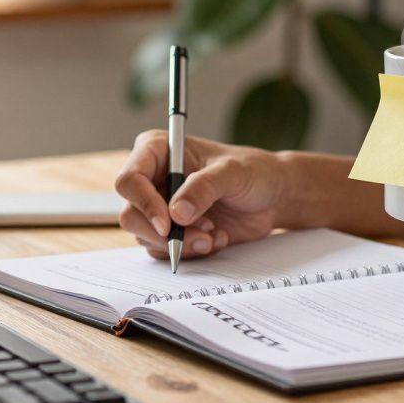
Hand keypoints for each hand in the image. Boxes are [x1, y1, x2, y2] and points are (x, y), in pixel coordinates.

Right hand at [115, 130, 290, 259]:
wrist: (273, 197)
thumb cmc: (254, 171)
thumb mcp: (233, 172)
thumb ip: (204, 188)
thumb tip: (176, 212)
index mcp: (158, 151)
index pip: (130, 179)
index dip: (144, 203)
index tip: (168, 223)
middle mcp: (153, 179)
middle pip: (131, 215)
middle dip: (165, 233)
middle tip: (200, 236)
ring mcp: (160, 207)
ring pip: (147, 238)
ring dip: (182, 244)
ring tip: (214, 235)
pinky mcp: (173, 231)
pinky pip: (165, 251)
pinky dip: (191, 251)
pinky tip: (216, 239)